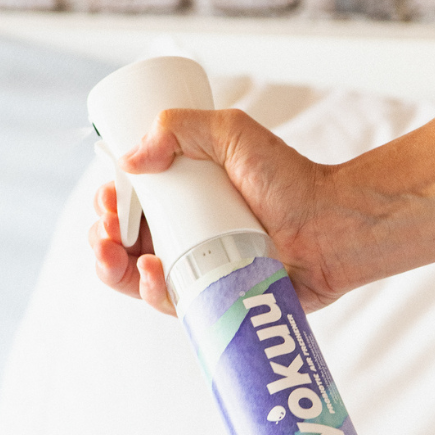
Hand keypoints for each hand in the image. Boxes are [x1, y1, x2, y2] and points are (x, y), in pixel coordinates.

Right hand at [89, 108, 344, 315]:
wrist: (332, 224)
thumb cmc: (291, 180)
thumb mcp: (231, 134)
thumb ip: (179, 129)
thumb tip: (129, 159)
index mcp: (184, 201)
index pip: (131, 208)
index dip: (108, 206)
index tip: (105, 197)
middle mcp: (187, 238)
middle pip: (126, 247)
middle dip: (102, 240)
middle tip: (102, 230)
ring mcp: (200, 272)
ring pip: (141, 280)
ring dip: (115, 269)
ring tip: (111, 252)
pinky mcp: (215, 302)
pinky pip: (174, 305)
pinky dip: (153, 292)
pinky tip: (150, 272)